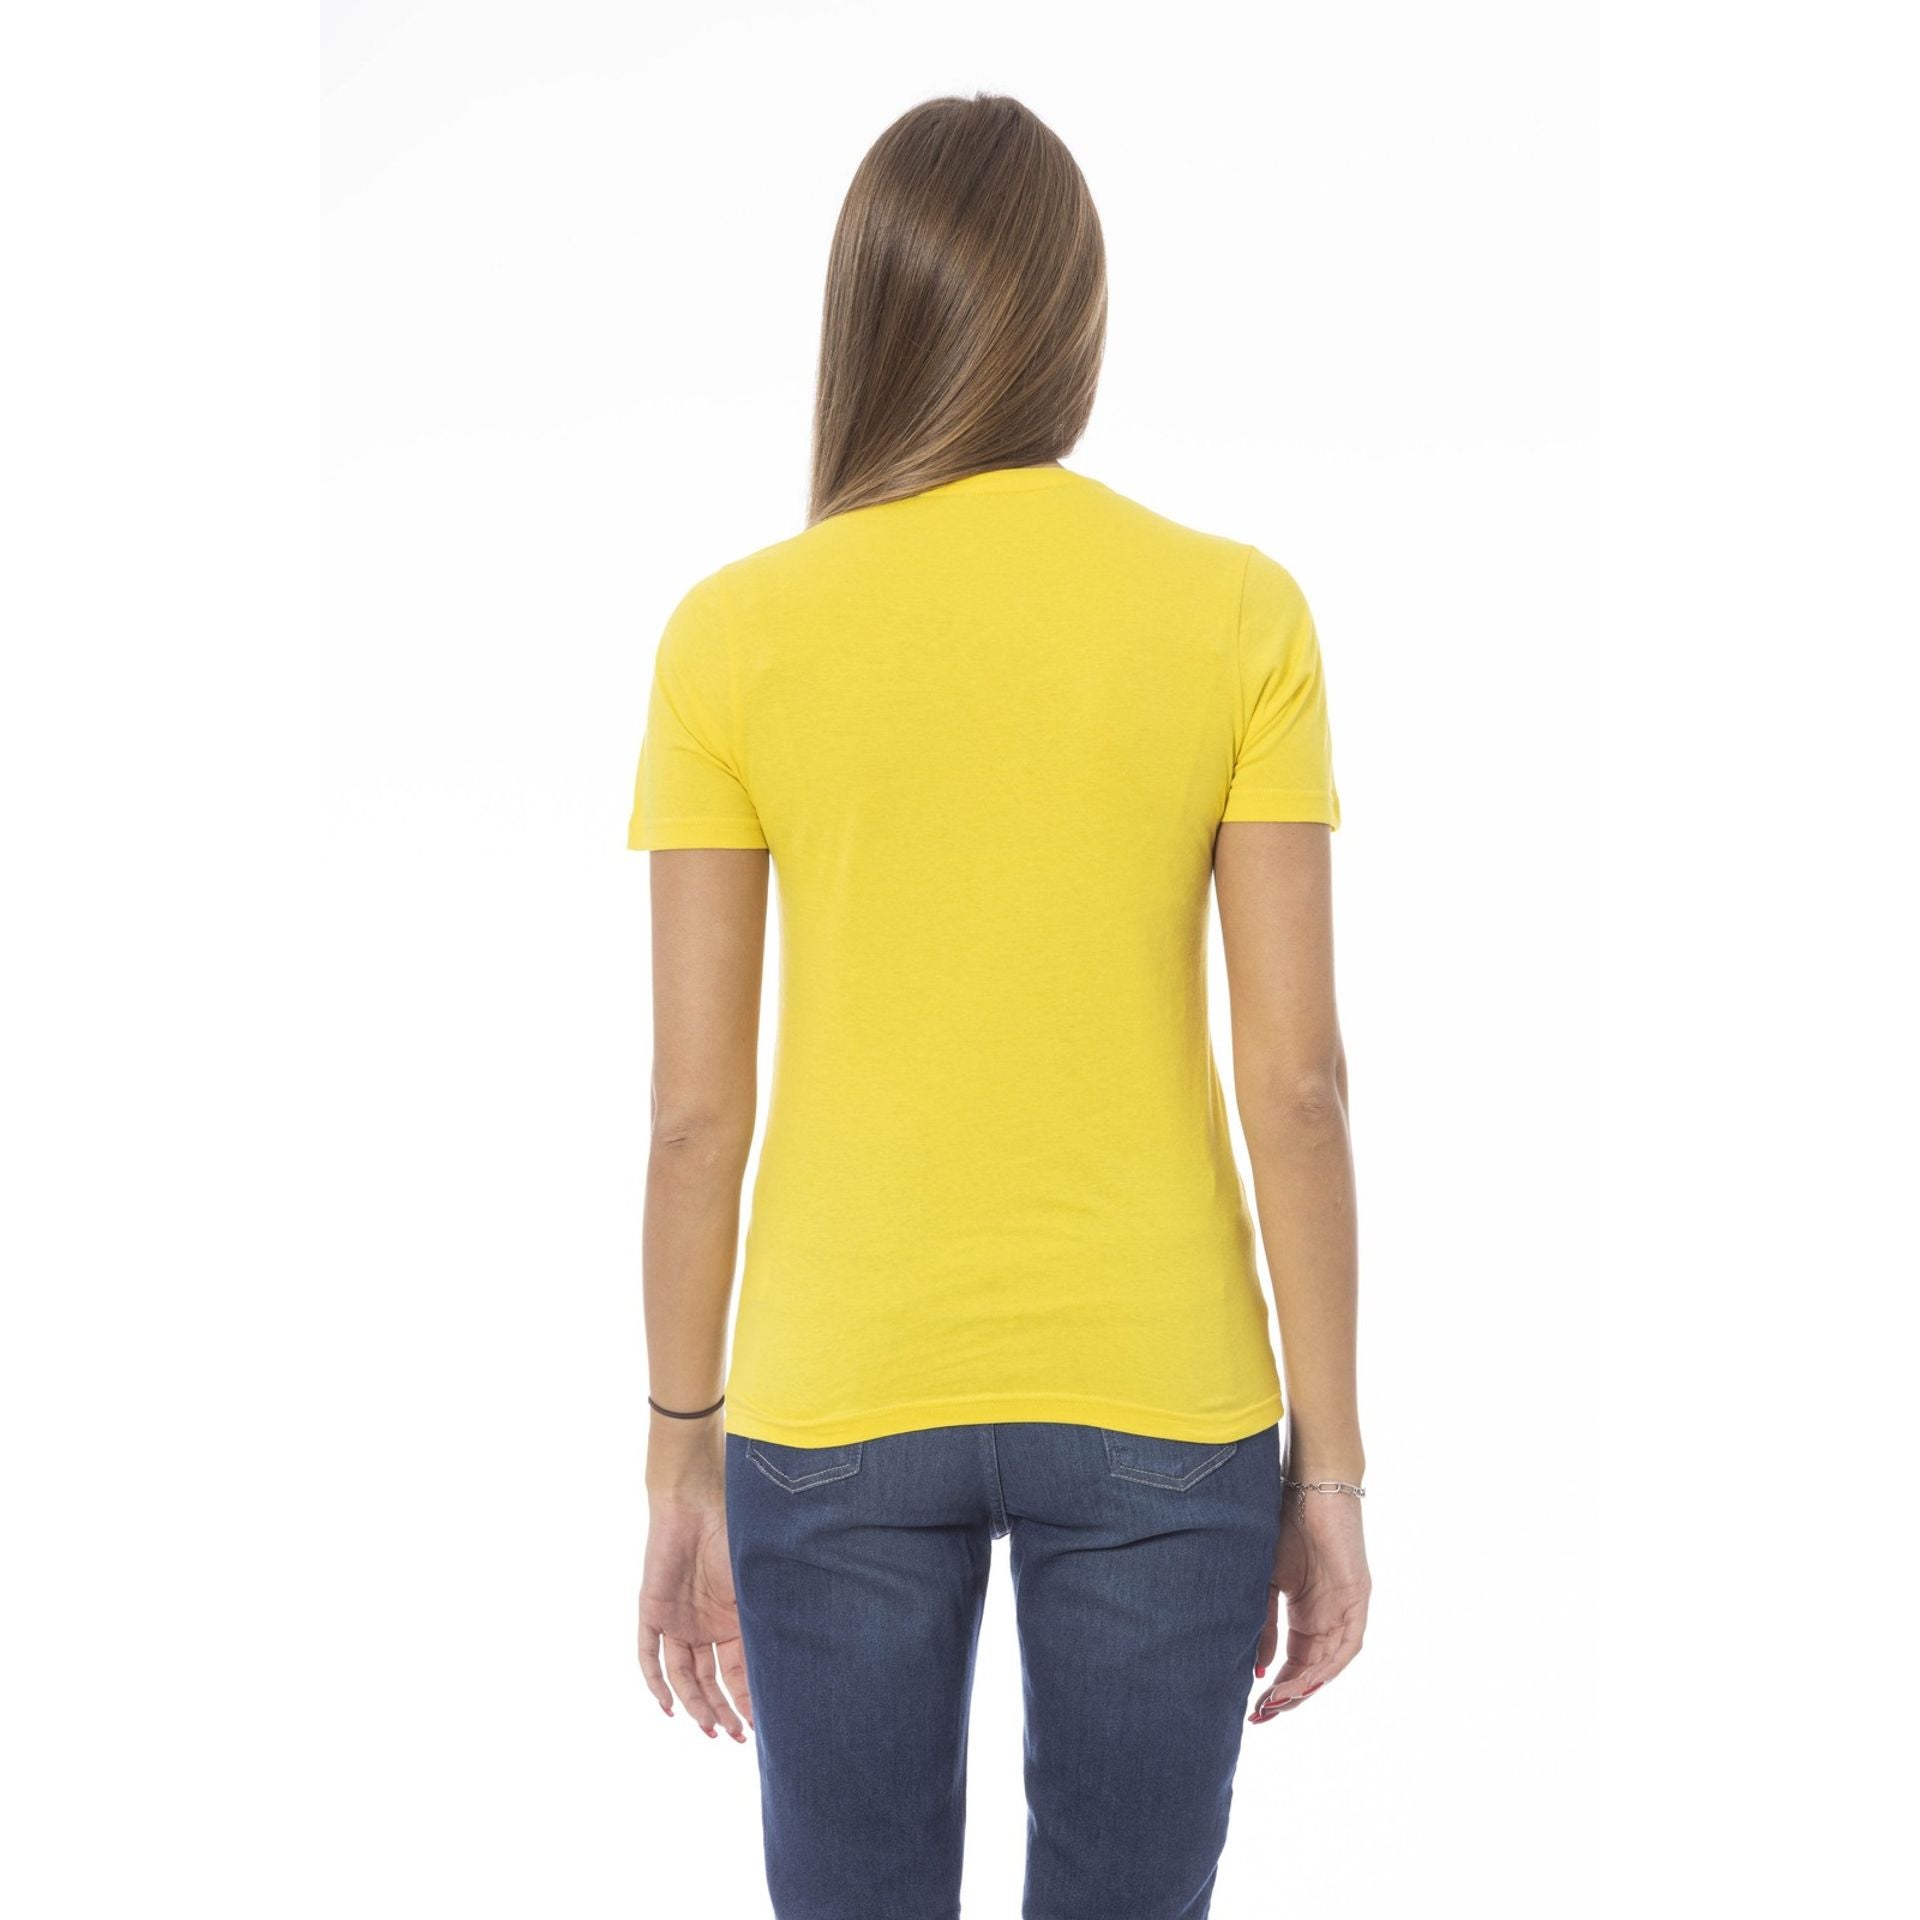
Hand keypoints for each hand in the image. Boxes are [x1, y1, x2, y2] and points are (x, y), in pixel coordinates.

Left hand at [637, 1489, 751, 1741]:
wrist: (696, 1498)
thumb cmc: (735, 1533)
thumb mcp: (756, 1584)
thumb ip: (765, 1620)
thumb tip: (796, 1663)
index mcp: (734, 1619)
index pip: (739, 1672)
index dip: (748, 1699)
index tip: (761, 1726)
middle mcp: (705, 1625)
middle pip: (712, 1681)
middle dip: (723, 1711)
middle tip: (736, 1737)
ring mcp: (678, 1620)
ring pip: (684, 1675)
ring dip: (696, 1704)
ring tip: (710, 1729)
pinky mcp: (652, 1611)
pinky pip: (649, 1656)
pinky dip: (657, 1684)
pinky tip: (670, 1709)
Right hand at [1249, 1489, 1369, 1723]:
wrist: (1308, 1483)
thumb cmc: (1281, 1522)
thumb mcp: (1266, 1581)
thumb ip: (1264, 1623)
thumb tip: (1259, 1670)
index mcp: (1307, 1612)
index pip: (1294, 1661)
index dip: (1275, 1686)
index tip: (1253, 1707)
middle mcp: (1330, 1616)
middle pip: (1312, 1669)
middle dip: (1288, 1695)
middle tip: (1262, 1715)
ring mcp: (1346, 1608)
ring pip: (1330, 1663)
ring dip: (1305, 1686)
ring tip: (1278, 1703)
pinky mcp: (1358, 1597)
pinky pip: (1348, 1644)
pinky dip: (1329, 1666)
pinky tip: (1307, 1682)